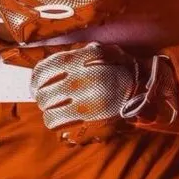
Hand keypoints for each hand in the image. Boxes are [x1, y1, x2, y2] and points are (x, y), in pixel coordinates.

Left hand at [30, 43, 178, 144]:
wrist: (144, 87)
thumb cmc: (117, 66)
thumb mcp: (96, 51)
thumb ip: (71, 55)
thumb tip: (44, 64)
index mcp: (79, 61)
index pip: (43, 71)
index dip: (35, 79)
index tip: (34, 84)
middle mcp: (80, 82)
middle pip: (43, 95)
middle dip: (41, 97)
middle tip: (46, 98)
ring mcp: (85, 105)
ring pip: (50, 114)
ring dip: (50, 112)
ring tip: (57, 109)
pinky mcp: (91, 124)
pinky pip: (62, 128)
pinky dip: (60, 124)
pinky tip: (66, 120)